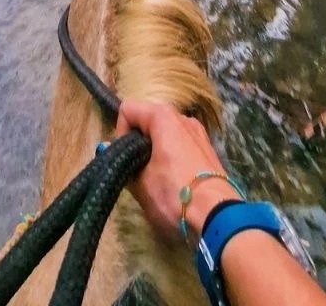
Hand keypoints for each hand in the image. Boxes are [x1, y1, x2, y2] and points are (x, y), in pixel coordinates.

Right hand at [115, 99, 241, 241]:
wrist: (217, 215)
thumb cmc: (173, 193)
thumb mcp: (140, 183)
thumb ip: (123, 164)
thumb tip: (108, 152)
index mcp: (163, 117)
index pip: (128, 110)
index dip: (120, 134)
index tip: (124, 159)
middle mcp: (182, 117)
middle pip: (148, 121)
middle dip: (138, 144)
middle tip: (136, 172)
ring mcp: (198, 132)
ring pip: (165, 134)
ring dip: (155, 151)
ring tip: (155, 180)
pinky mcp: (208, 149)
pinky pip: (181, 145)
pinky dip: (172, 157)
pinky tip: (174, 182)